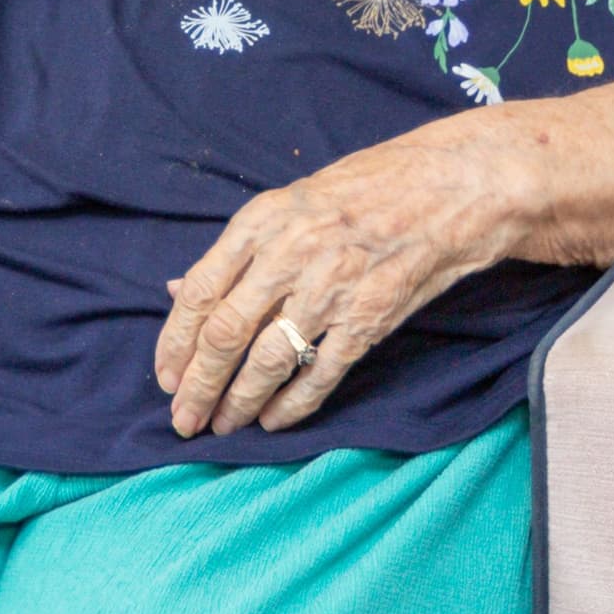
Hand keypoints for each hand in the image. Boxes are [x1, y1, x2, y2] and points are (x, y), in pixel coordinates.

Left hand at [151, 131, 516, 435]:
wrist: (449, 188)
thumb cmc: (365, 190)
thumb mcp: (289, 203)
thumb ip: (235, 252)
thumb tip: (175, 289)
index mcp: (261, 222)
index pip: (199, 292)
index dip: (174, 342)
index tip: (164, 376)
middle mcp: (289, 255)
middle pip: (226, 333)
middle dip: (198, 384)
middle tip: (183, 417)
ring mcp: (331, 289)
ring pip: (268, 359)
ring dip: (238, 400)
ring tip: (221, 424)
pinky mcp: (370, 318)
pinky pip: (321, 372)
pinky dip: (293, 403)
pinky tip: (273, 421)